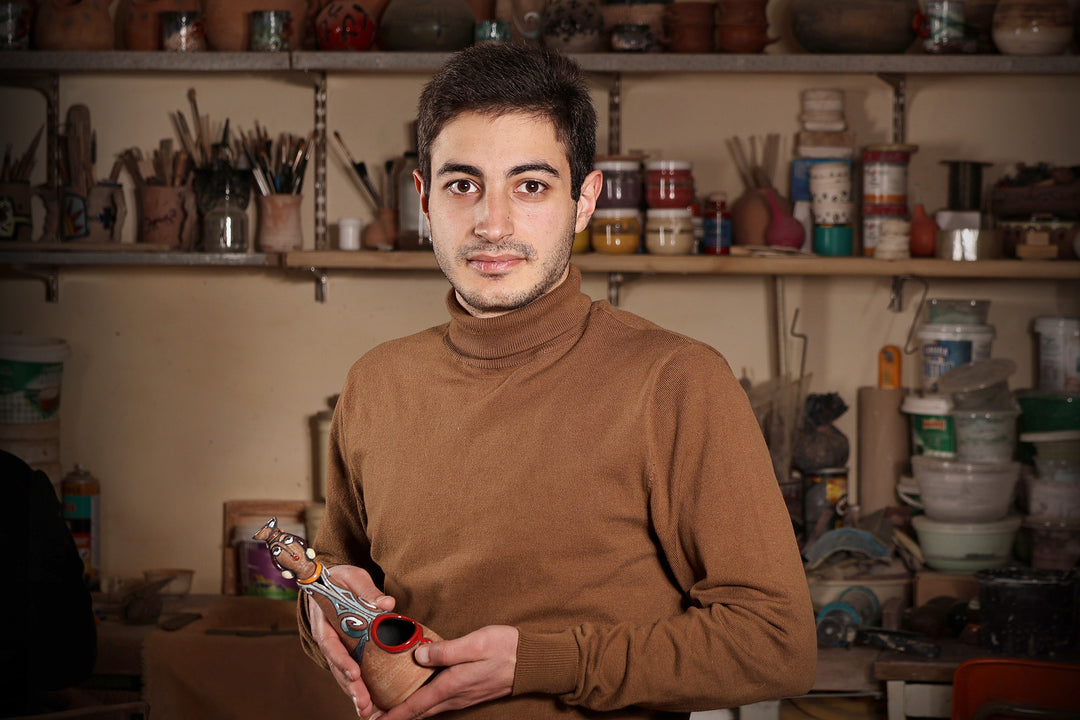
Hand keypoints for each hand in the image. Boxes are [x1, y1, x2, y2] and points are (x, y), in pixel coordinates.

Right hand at [306, 565, 395, 717]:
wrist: (327, 580)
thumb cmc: (340, 579)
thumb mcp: (353, 577)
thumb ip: (367, 591)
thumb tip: (387, 604)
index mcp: (324, 621)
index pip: (330, 644)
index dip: (341, 660)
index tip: (354, 673)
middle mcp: (327, 638)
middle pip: (336, 666)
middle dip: (350, 686)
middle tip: (363, 703)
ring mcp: (335, 646)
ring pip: (342, 673)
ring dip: (353, 691)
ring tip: (365, 709)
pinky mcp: (345, 650)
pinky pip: (349, 670)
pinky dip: (357, 685)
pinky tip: (369, 701)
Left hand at [377, 625, 518, 719]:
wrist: (532, 661)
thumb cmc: (505, 648)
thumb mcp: (475, 643)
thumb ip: (446, 650)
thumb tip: (418, 656)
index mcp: (452, 685)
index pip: (415, 705)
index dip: (393, 715)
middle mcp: (454, 696)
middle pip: (418, 711)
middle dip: (396, 716)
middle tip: (374, 716)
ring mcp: (462, 696)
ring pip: (428, 708)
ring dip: (408, 710)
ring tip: (390, 708)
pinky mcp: (467, 692)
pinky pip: (438, 702)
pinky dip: (422, 703)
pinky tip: (418, 695)